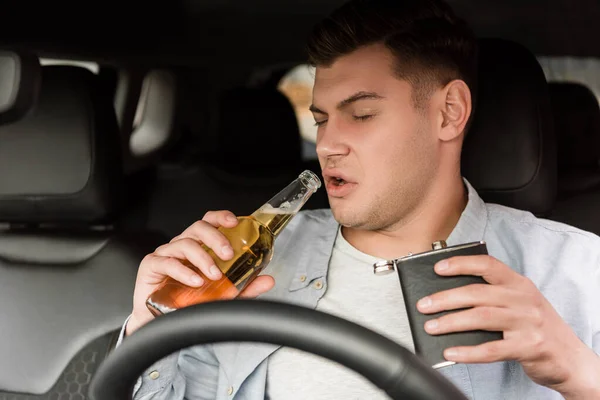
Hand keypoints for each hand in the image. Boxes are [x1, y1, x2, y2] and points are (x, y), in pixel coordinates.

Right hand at [126, 210, 274, 335]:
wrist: (162, 321)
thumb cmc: (190, 301)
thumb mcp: (225, 294)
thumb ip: (246, 286)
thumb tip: (268, 280)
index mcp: (199, 245)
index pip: (209, 221)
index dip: (221, 217)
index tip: (234, 222)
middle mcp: (182, 245)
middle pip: (197, 228)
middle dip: (215, 238)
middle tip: (229, 254)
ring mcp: (166, 253)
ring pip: (184, 243)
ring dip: (202, 258)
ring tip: (214, 275)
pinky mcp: (151, 266)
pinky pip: (167, 262)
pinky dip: (183, 271)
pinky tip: (195, 282)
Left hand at [416, 255, 599, 397]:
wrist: (570, 357)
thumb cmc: (536, 327)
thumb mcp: (519, 302)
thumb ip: (492, 295)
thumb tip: (448, 294)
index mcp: (518, 283)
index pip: (487, 265)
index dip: (461, 264)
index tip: (438, 268)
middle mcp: (523, 299)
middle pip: (477, 293)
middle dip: (445, 298)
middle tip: (424, 305)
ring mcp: (527, 323)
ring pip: (481, 317)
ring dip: (451, 322)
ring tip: (431, 326)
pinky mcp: (528, 347)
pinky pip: (491, 349)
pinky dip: (468, 352)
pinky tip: (451, 352)